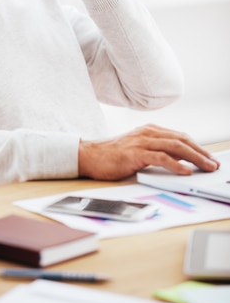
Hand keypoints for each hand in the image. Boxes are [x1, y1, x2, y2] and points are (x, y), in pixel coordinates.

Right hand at [78, 124, 219, 179]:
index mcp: (149, 131)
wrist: (89, 156)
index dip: (197, 147)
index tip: (209, 158)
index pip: (180, 137)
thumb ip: (156, 151)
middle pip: (182, 140)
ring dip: (195, 158)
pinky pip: (161, 158)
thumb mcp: (138, 150)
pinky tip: (186, 171)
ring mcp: (142, 142)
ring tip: (206, 167)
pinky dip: (176, 165)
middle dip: (201, 152)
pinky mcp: (135, 154)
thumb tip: (180, 161)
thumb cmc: (112, 155)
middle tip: (213, 164)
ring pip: (175, 147)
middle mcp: (147, 133)